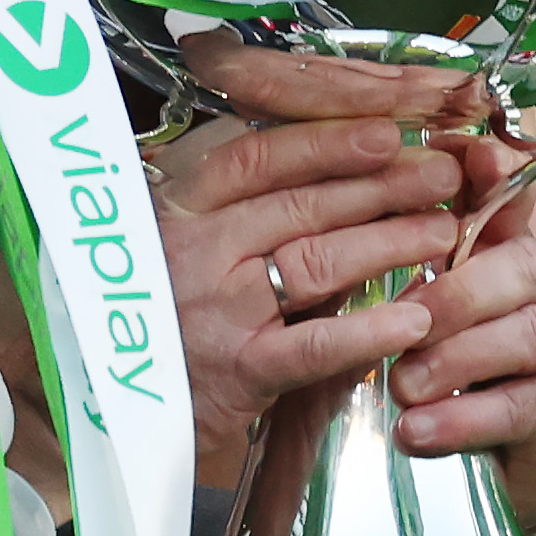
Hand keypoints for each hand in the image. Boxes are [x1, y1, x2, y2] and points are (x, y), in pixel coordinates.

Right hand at [155, 34, 493, 484]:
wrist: (91, 405)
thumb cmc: (144, 317)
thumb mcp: (172, 243)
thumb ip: (235, 211)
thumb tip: (326, 175)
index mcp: (177, 205)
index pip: (261, 153)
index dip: (331, 139)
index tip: (389, 130)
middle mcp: (192, 246)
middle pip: (303, 200)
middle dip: (383, 182)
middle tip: (442, 173)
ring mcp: (213, 307)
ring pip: (318, 259)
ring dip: (390, 240)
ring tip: (444, 230)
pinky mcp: (234, 371)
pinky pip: (314, 344)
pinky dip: (368, 330)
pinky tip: (414, 320)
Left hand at [389, 135, 535, 534]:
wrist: (503, 440)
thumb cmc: (453, 351)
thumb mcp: (426, 295)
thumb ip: (408, 246)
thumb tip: (368, 185)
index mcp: (506, 248)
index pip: (510, 197)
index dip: (496, 175)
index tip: (472, 158)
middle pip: (522, 269)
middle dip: (455, 294)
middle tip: (401, 325)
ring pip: (523, 339)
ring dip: (453, 361)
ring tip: (401, 386)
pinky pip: (512, 410)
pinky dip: (458, 422)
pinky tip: (413, 432)